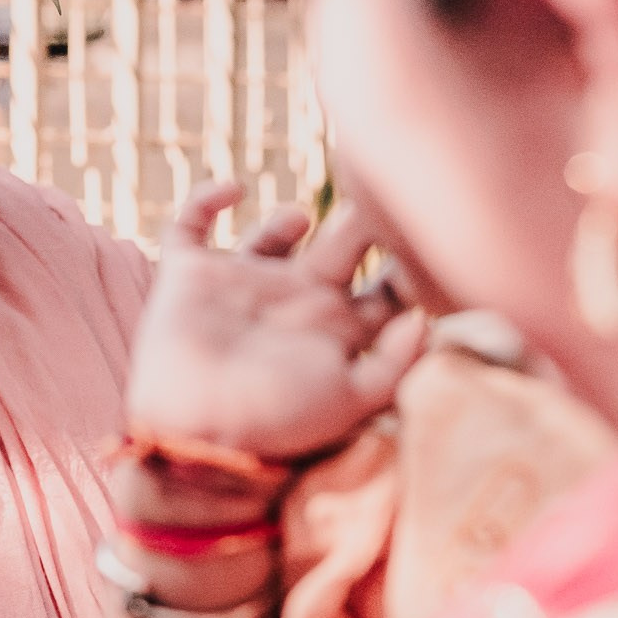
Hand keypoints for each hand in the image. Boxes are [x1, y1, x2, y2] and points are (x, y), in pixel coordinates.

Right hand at [124, 186, 427, 484]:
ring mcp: (241, 284)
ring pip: (271, 237)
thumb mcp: (350, 399)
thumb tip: (424, 319)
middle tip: (380, 200)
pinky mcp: (189, 274)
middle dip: (362, 225)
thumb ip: (395, 362)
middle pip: (339, 251)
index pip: (381, 292)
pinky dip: (206, 198)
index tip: (428, 244)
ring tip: (302, 219)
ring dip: (286, 220)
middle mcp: (291, 300)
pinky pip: (191, 223)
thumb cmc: (274, 420)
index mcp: (333, 327)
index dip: (407, 269)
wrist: (192, 428)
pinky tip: (232, 189)